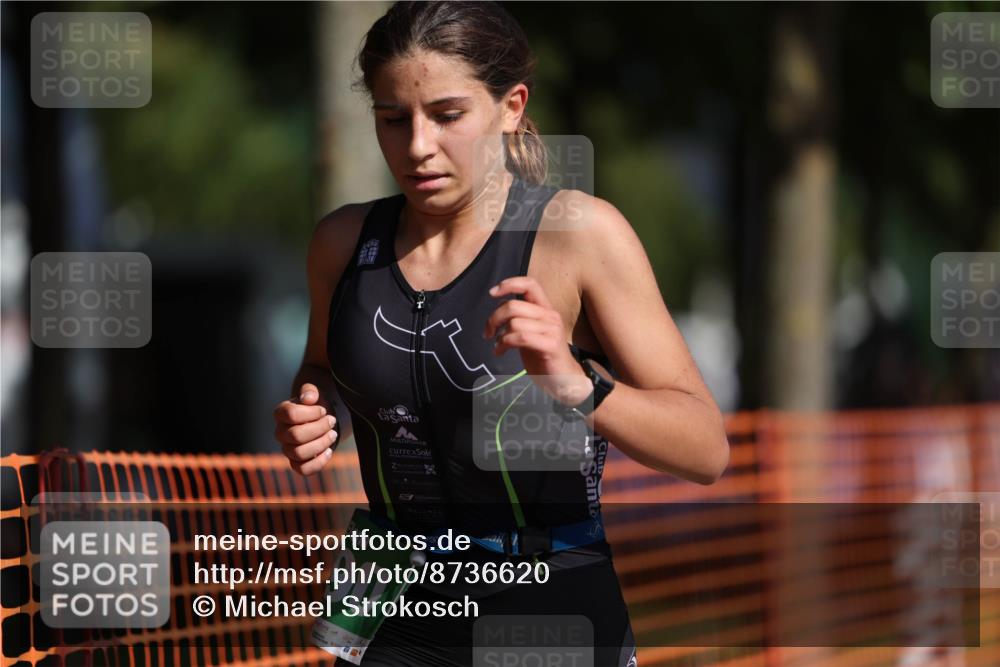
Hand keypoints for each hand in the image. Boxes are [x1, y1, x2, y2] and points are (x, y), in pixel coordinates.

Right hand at [274, 383, 338, 475]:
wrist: (322, 419)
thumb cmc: (316, 406)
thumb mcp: (314, 394)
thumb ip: (310, 391)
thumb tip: (308, 398)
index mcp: (281, 413)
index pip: (291, 414)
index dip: (311, 413)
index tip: (323, 410)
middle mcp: (281, 433)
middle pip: (296, 436)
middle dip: (319, 428)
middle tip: (332, 421)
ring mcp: (288, 449)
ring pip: (299, 454)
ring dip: (321, 444)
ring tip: (333, 434)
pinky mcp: (297, 462)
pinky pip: (303, 470)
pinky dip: (319, 462)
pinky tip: (329, 451)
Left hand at [482, 276, 591, 404]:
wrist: (564, 379)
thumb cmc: (543, 356)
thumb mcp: (529, 332)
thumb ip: (518, 317)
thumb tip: (499, 304)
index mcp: (545, 309)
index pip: (530, 284)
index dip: (509, 284)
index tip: (492, 293)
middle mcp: (550, 315)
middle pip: (514, 306)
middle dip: (494, 318)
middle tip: (488, 333)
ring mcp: (552, 330)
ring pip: (514, 323)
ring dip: (499, 336)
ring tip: (497, 346)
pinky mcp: (550, 345)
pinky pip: (520, 338)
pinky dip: (504, 344)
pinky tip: (500, 351)